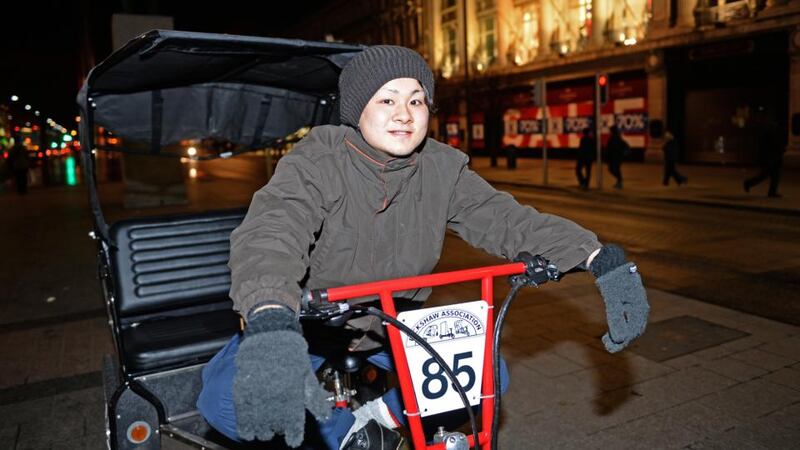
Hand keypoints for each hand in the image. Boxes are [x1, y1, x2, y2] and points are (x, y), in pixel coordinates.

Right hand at [233, 305, 330, 446]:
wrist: (270, 335)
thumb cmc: (292, 354)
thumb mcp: (307, 376)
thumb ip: (314, 399)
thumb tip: (324, 418)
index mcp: (293, 395)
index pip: (293, 426)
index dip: (293, 436)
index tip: (293, 440)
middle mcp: (274, 398)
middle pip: (274, 428)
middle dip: (277, 431)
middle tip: (278, 429)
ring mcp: (256, 395)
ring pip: (258, 426)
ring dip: (261, 431)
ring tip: (264, 431)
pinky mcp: (241, 391)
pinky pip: (241, 416)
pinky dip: (244, 427)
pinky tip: (248, 431)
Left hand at [590, 245, 648, 352]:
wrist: (610, 264)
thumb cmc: (611, 281)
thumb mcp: (612, 300)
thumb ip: (616, 319)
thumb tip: (619, 339)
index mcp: (639, 307)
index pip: (634, 331)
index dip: (621, 342)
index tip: (608, 346)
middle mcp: (641, 307)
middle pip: (635, 330)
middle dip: (621, 340)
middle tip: (606, 344)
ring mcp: (638, 305)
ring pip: (632, 326)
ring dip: (621, 335)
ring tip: (607, 339)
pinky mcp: (632, 303)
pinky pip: (630, 319)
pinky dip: (621, 327)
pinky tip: (612, 330)